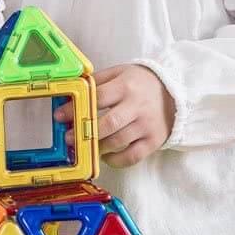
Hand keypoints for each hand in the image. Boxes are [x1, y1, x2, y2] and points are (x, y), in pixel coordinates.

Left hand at [54, 64, 175, 168]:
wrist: (174, 92)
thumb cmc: (140, 82)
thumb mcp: (120, 73)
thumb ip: (98, 81)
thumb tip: (73, 91)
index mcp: (126, 86)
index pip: (97, 98)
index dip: (76, 108)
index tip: (60, 116)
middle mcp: (137, 106)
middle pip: (108, 123)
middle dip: (86, 132)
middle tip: (69, 138)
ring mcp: (146, 125)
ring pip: (118, 141)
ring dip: (97, 147)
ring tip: (85, 146)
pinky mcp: (154, 140)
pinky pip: (133, 156)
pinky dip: (116, 160)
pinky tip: (105, 156)